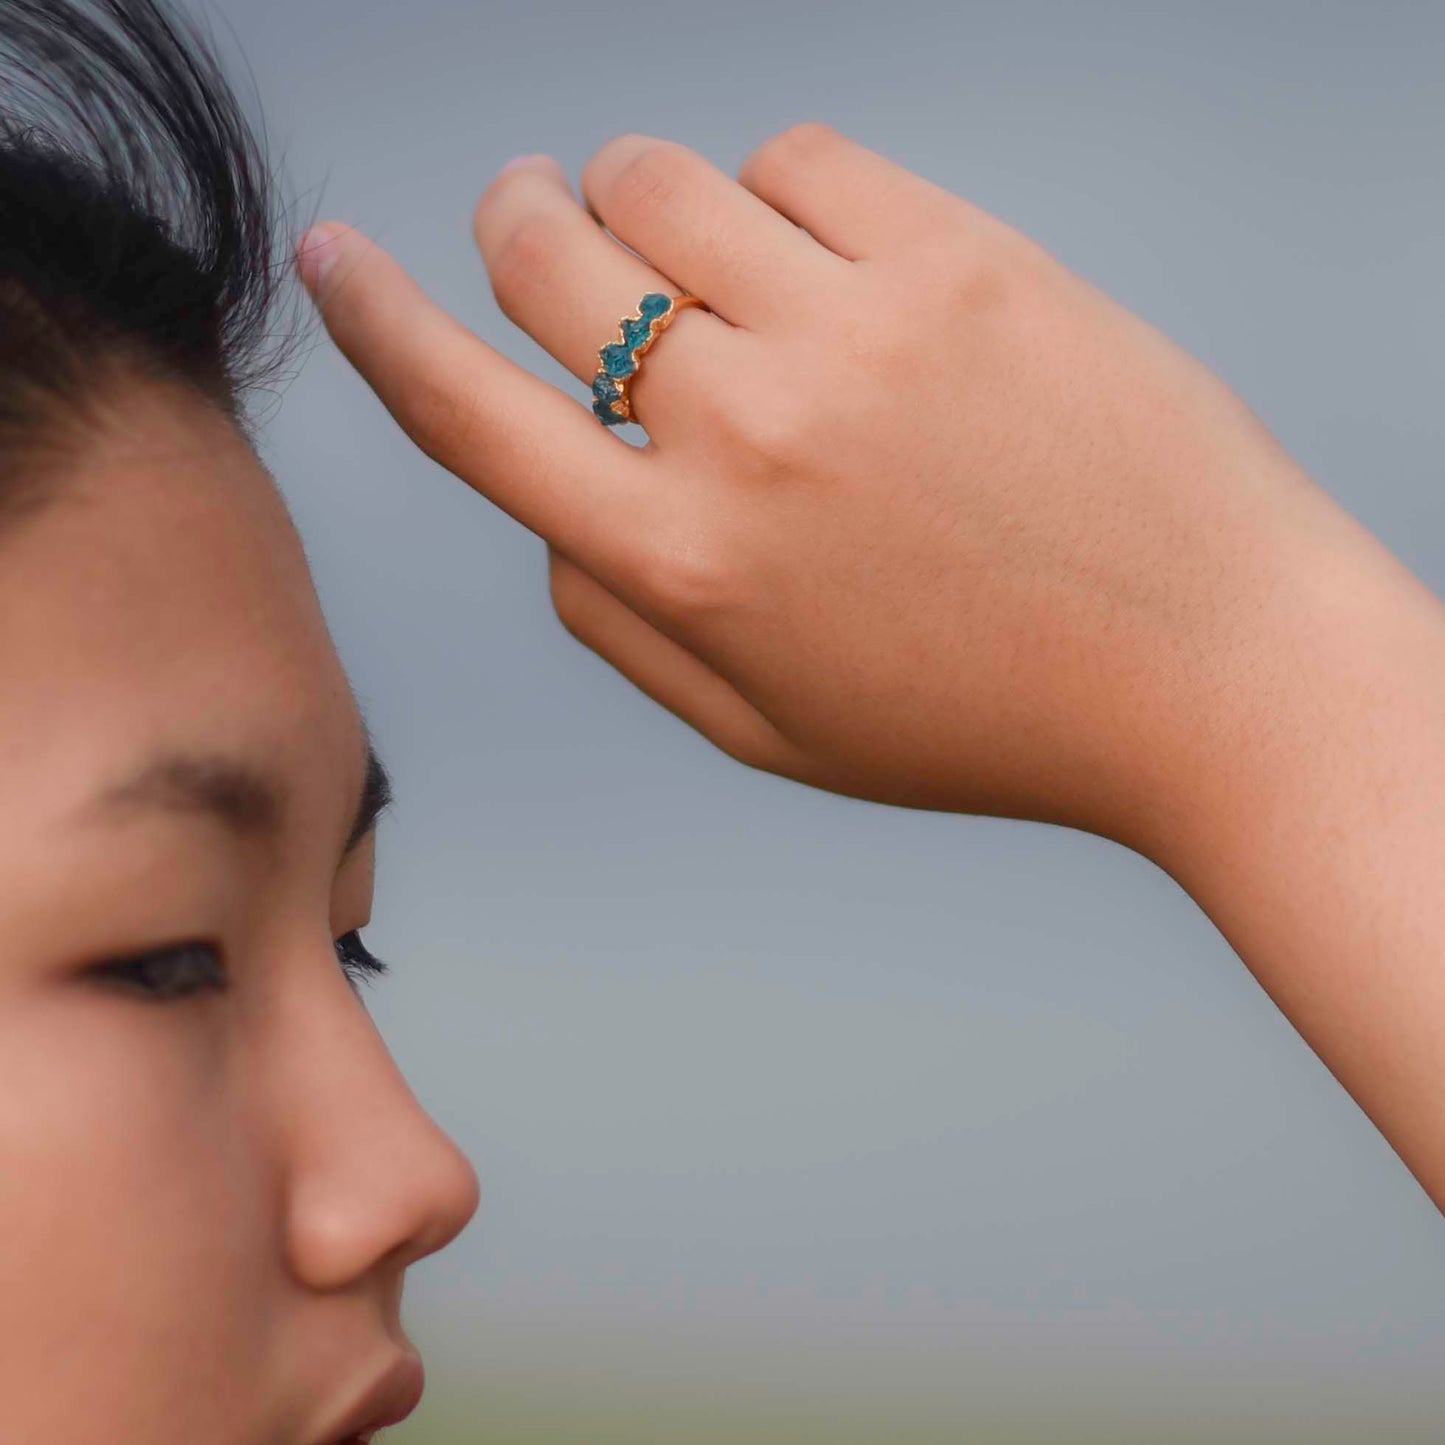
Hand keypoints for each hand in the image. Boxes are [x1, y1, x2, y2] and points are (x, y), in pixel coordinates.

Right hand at [294, 123, 1363, 858]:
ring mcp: (854, 332)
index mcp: (682, 563)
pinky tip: (819, 252)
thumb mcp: (769, 727)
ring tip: (692, 254)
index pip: (466, 412)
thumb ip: (625, 625)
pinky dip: (775, 190)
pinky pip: (800, 157)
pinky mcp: (963, 261)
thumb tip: (553, 514)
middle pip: (549, 259)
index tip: (333, 259)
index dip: (375, 324)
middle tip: (538, 225)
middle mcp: (744, 432)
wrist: (1203, 671)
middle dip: (521, 230)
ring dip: (635, 199)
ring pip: (658, 181)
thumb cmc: (984, 716)